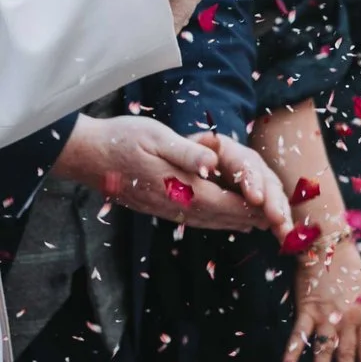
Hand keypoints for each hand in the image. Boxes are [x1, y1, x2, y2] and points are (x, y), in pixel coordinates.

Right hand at [54, 118, 286, 229]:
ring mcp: (163, 207)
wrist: (84, 154)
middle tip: (275, 224)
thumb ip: (187, 152)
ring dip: (232, 222)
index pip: (224, 203)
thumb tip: (213, 162)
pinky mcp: (155, 205)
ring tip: (256, 224)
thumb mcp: (157, 137)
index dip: (251, 209)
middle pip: (219, 216)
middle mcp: (173, 203)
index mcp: (179, 187)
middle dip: (249, 219)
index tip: (275, 213)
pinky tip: (220, 218)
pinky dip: (211, 219)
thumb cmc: (122, 139)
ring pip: (205, 219)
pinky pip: (190, 217)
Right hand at [286, 231, 360, 361]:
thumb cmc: (346, 266)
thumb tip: (358, 331)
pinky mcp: (308, 310)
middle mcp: (347, 318)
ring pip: (325, 349)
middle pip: (348, 352)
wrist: (328, 246)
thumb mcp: (360, 291)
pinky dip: (293, 351)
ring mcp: (327, 315)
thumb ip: (358, 312)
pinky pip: (299, 334)